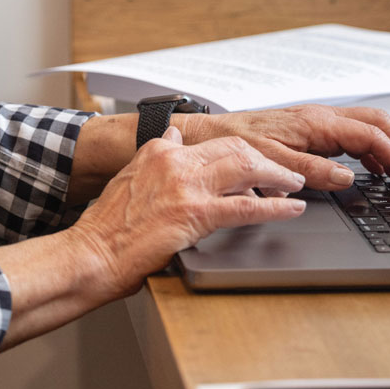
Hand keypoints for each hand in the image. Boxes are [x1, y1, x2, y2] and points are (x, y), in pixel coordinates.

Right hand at [66, 127, 306, 302]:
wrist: (93, 253)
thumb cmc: (108, 226)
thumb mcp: (131, 175)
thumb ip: (158, 154)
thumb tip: (176, 135)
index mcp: (159, 150)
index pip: (213, 141)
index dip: (241, 152)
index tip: (256, 162)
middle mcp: (176, 160)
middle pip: (236, 147)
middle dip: (267, 158)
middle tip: (286, 171)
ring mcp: (187, 186)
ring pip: (247, 167)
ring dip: (278, 176)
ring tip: (295, 186)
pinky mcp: (196, 214)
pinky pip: (247, 206)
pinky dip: (276, 207)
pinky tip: (292, 210)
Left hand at [176, 104, 389, 190]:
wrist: (213, 133)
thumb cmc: (237, 144)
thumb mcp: (273, 163)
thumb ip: (313, 171)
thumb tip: (348, 178)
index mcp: (316, 123)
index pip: (372, 135)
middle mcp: (321, 117)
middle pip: (378, 123)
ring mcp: (318, 121)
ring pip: (367, 126)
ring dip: (389, 147)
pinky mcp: (311, 129)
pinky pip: (351, 134)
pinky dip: (370, 150)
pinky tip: (372, 170)